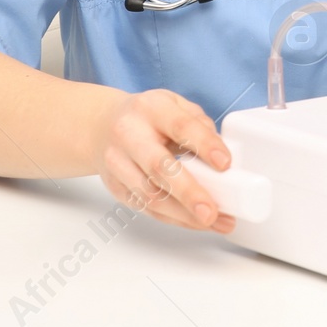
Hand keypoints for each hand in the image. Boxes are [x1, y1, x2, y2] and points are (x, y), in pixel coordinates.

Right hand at [90, 89, 235, 233]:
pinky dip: (173, 218)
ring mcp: (118, 163)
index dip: (204, 145)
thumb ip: (199, 124)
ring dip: (184, 215)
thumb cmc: (147, 116)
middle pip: (159, 167)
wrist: (101, 126)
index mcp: (151, 108)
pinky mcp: (115, 187)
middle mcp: (130, 134)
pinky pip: (146, 208)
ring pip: (150, 195)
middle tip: (212, 211)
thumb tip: (221, 153)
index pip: (180, 126)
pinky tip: (194, 222)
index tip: (225, 164)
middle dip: (189, 192)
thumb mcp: (174, 104)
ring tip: (213, 221)